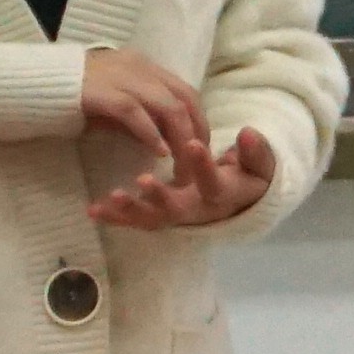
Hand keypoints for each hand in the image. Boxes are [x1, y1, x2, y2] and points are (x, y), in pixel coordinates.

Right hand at [73, 46, 206, 203]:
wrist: (30, 84)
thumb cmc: (71, 97)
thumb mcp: (113, 103)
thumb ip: (138, 115)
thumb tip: (162, 138)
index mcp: (142, 67)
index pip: (186, 92)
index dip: (199, 121)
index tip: (201, 149)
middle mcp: (138, 67)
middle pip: (185, 98)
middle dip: (197, 133)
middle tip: (197, 164)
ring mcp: (121, 77)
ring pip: (168, 106)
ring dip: (180, 139)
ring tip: (180, 168)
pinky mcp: (102, 92)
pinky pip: (136, 113)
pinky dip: (151, 133)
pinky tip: (158, 153)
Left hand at [92, 121, 274, 234]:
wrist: (239, 203)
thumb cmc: (248, 177)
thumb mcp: (259, 165)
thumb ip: (256, 152)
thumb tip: (248, 133)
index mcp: (221, 195)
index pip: (214, 183)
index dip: (204, 165)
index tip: (193, 143)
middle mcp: (196, 211)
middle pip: (176, 210)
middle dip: (159, 197)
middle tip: (143, 180)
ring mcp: (175, 216)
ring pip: (152, 218)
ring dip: (131, 210)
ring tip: (111, 197)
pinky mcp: (159, 217)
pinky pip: (136, 220)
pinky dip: (115, 217)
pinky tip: (93, 209)